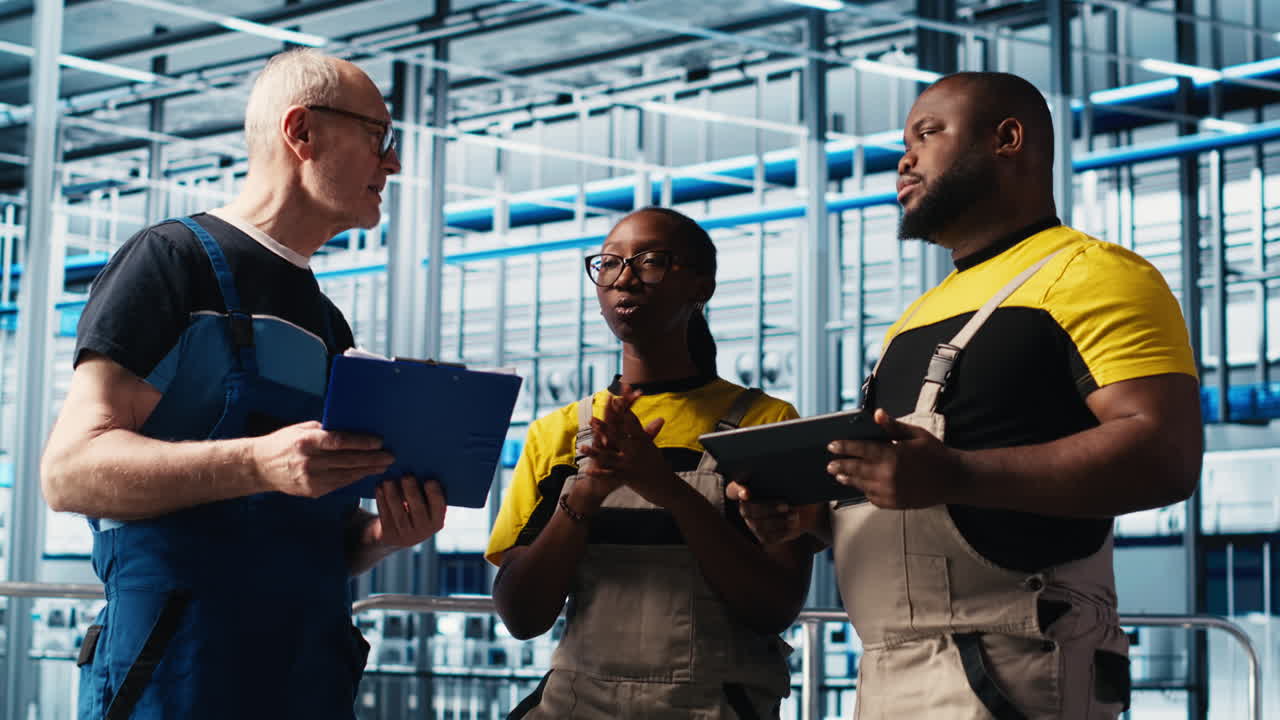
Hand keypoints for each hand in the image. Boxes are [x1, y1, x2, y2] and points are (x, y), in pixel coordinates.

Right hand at [252, 421, 393, 497]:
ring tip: (383, 466)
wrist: (260, 466)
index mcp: (306, 441)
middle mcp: (308, 461)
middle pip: (347, 461)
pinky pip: (338, 485)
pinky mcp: (311, 491)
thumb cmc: (284, 442)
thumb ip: (325, 430)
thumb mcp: (301, 429)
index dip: (361, 442)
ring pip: (345, 475)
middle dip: (371, 459)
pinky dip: (353, 479)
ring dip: (367, 471)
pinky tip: (365, 474)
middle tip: (390, 456)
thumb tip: (353, 428)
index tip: (379, 442)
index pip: (339, 442)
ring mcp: (310, 479)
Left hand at [365, 475, 446, 548]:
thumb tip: (420, 469)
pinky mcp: (389, 537)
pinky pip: (385, 517)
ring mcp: (406, 537)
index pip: (439, 507)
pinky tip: (379, 488)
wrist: (394, 532)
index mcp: (437, 521)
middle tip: (407, 476)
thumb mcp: (423, 505)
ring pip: (399, 514)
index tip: (430, 480)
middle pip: (418, 511)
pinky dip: (381, 501)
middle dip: (412, 492)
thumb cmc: (413, 508)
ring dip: (393, 495)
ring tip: (388, 480)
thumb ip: (424, 492)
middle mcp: (424, 532)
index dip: (435, 495)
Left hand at [578, 390, 687, 509]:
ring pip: (609, 456)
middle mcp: (637, 450)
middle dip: (604, 427)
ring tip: (581, 447)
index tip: (614, 398)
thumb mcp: (652, 447)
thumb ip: (650, 433)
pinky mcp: (628, 477)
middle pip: (618, 436)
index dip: (622, 409)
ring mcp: (631, 464)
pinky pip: (610, 475)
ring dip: (595, 452)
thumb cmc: (658, 465)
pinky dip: (599, 474)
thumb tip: (659, 418)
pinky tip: (587, 471)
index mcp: (643, 440)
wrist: (667, 487)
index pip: (631, 421)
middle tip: (592, 419)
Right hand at [726, 481, 820, 543]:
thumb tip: (777, 473)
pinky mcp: (764, 537)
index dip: (737, 491)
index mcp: (746, 489)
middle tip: (786, 505)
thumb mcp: (788, 480)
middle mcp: (745, 508)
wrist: (805, 508)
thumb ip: (779, 477)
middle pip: (748, 510)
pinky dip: (783, 531)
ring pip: (759, 525)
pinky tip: (794, 525)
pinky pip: (768, 537)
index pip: (733, 490)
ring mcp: (753, 524)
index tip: (746, 492)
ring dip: (778, 521)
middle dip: (768, 508)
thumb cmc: (793, 489)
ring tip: (794, 515)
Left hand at [826, 409, 968, 508]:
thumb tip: (876, 414)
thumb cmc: (935, 454)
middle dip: (841, 465)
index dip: (844, 447)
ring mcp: (891, 492)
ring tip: (840, 475)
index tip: (831, 446)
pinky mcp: (895, 503)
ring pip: (862, 485)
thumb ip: (892, 426)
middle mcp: (889, 476)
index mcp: (893, 455)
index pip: (861, 449)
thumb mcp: (915, 435)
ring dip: (849, 479)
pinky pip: (873, 497)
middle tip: (829, 464)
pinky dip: (865, 491)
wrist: (954, 479)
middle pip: (857, 469)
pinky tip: (860, 485)